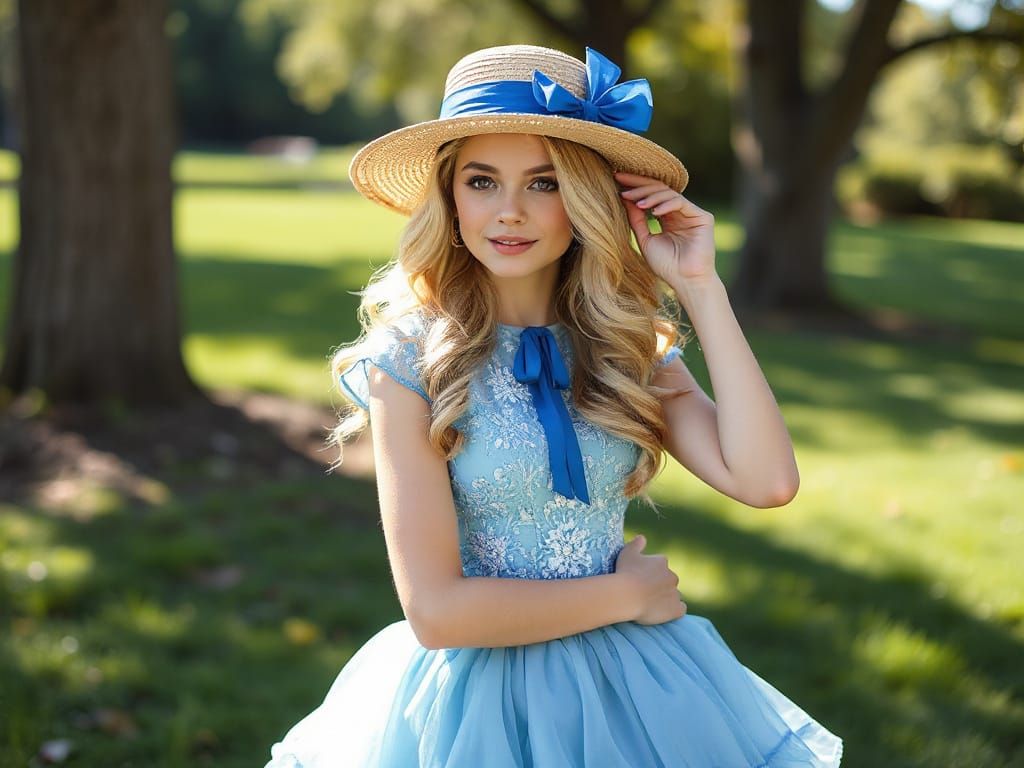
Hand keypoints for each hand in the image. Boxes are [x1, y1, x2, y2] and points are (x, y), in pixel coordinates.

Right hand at [614, 534, 686, 624]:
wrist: (627, 595)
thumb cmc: (625, 572)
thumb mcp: (627, 552)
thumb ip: (636, 544)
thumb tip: (642, 538)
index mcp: (662, 562)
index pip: (660, 566)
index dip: (650, 573)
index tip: (640, 579)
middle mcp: (672, 576)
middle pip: (669, 580)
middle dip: (660, 585)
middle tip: (645, 593)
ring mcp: (675, 593)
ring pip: (674, 595)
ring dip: (666, 598)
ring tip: (652, 604)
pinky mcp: (676, 609)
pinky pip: (680, 609)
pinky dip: (674, 610)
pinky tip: (664, 611)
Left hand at [615, 171, 716, 286]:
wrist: (685, 281)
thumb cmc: (666, 266)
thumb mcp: (645, 239)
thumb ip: (636, 219)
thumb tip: (624, 198)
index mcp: (667, 217)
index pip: (651, 195)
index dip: (634, 186)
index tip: (615, 178)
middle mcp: (680, 212)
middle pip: (658, 189)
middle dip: (638, 183)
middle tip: (620, 178)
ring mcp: (692, 213)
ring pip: (668, 193)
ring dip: (649, 195)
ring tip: (635, 201)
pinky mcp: (703, 217)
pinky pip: (681, 203)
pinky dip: (665, 205)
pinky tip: (653, 211)